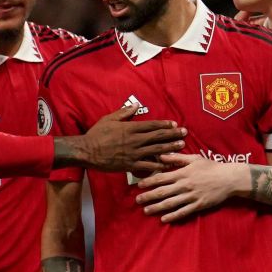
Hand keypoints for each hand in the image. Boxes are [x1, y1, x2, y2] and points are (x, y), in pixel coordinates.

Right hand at [68, 106, 182, 172]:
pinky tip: (168, 165)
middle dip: (173, 134)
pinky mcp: (130, 164)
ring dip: (170, 148)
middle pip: (158, 136)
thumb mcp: (109, 119)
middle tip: (184, 133)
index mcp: (130, 128)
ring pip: (156, 150)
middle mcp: (135, 140)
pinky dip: (159, 165)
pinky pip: (148, 166)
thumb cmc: (96, 134)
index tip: (174, 124)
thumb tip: (135, 105)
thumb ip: (124, 113)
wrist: (87, 151)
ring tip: (181, 146)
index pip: (152, 125)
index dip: (165, 124)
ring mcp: (134, 153)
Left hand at [135, 152, 241, 221]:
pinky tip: (164, 219)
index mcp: (182, 173)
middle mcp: (184, 185)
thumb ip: (177, 158)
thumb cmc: (211, 167)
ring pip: (170, 203)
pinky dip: (173, 216)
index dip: (149, 181)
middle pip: (162, 192)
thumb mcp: (194, 159)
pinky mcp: (198, 205)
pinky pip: (183, 212)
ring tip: (146, 211)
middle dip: (148, 196)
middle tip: (137, 200)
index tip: (139, 185)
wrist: (229, 179)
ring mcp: (191, 196)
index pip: (161, 177)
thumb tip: (161, 155)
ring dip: (157, 207)